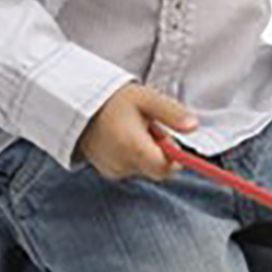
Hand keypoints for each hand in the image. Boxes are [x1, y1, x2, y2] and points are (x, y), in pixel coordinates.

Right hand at [75, 83, 198, 180]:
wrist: (77, 105)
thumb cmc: (115, 99)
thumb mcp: (147, 99)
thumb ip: (172, 113)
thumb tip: (194, 126)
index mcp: (134, 148)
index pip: (167, 170)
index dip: (176, 158)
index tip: (169, 138)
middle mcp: (123, 164)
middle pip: (158, 170)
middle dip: (162, 152)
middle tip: (150, 128)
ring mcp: (113, 170)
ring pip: (146, 169)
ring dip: (148, 153)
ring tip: (134, 130)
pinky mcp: (108, 172)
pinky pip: (132, 169)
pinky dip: (134, 157)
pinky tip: (124, 138)